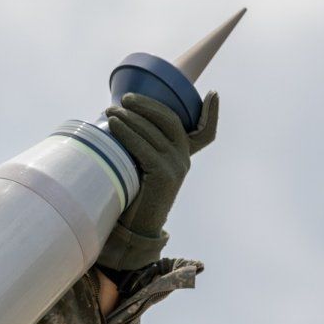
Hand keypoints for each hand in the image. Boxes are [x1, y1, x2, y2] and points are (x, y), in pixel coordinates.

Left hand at [96, 91, 218, 270]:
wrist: (135, 228)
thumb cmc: (134, 192)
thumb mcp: (145, 166)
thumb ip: (145, 145)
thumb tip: (121, 114)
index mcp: (184, 156)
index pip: (206, 133)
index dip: (213, 114)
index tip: (213, 94)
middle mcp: (184, 159)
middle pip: (170, 120)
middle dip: (147, 105)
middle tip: (125, 99)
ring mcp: (176, 167)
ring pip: (153, 131)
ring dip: (130, 117)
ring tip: (110, 111)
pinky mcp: (163, 176)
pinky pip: (144, 147)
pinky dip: (127, 133)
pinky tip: (114, 125)